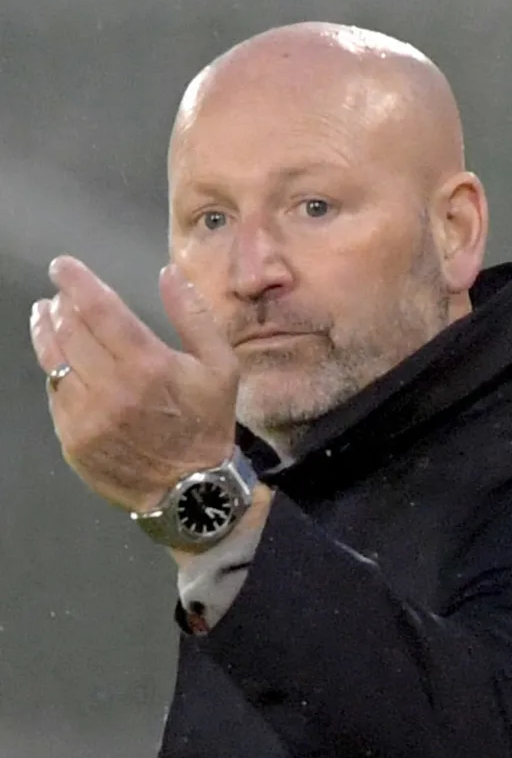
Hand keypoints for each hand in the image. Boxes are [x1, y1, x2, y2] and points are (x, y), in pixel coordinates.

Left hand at [29, 255, 239, 512]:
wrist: (193, 492)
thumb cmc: (208, 424)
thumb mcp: (221, 367)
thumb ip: (194, 316)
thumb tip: (167, 273)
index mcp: (148, 365)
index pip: (99, 308)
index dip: (76, 281)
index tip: (62, 266)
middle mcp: (111, 388)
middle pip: (70, 331)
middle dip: (61, 305)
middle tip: (60, 295)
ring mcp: (86, 417)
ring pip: (54, 362)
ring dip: (47, 332)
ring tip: (44, 316)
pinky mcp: (73, 441)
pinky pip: (55, 395)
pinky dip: (55, 371)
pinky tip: (61, 362)